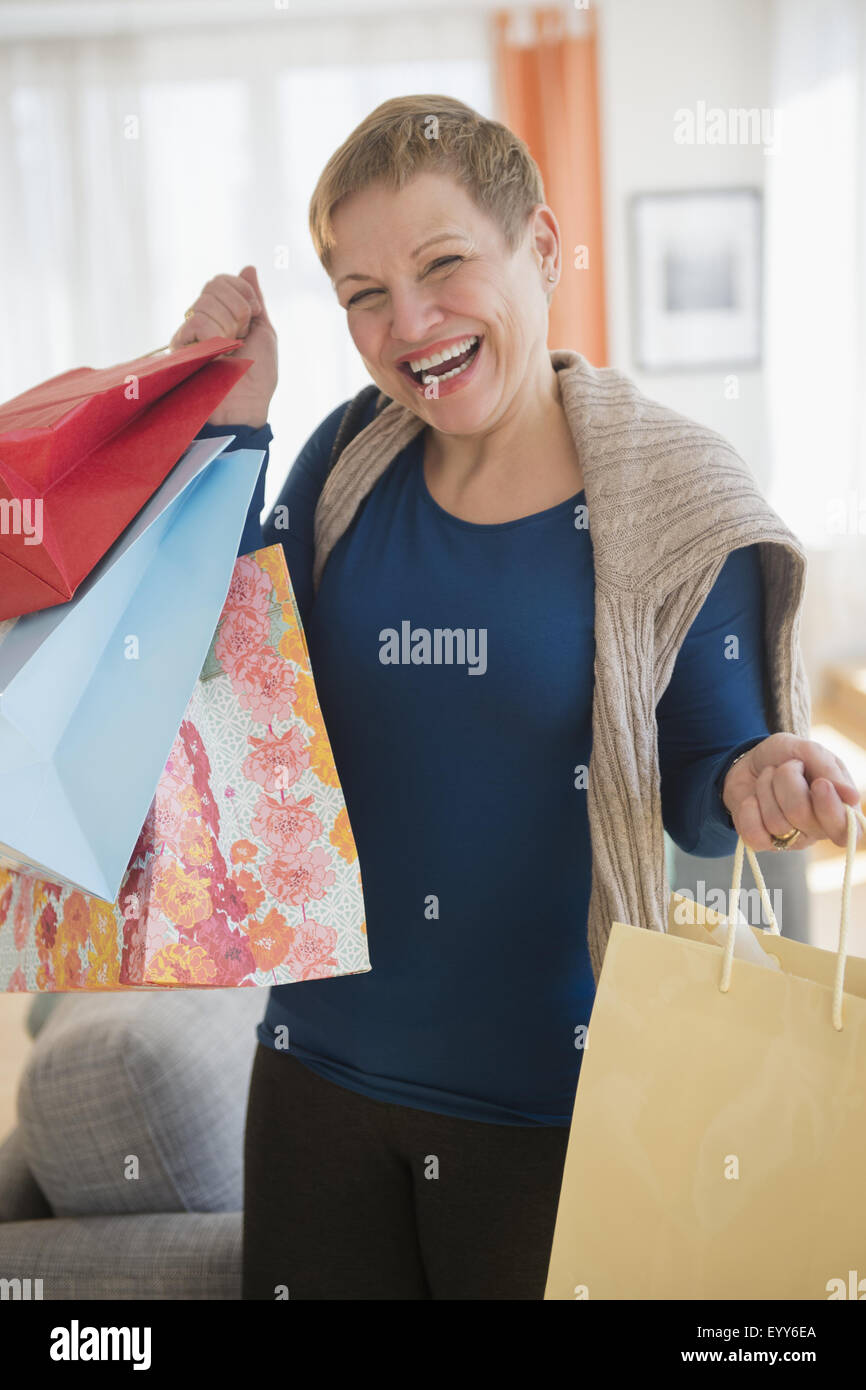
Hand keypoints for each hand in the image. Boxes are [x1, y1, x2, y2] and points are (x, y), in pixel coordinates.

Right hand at [169, 266, 276, 426]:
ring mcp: (190, 332)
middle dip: (238, 308)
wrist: (246, 405)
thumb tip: (248, 268)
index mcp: (223, 315)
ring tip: (230, 349)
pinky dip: (215, 335)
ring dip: (229, 326)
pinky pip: (197, 321)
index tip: (254, 315)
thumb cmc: (258, 377)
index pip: (223, 280)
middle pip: (213, 284)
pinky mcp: (180, 346)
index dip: (242, 291)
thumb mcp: (264, 331)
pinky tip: (217, 354)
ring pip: (205, 301)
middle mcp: (203, 320)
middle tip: (242, 335)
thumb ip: (254, 299)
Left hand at [721, 732, 863, 850]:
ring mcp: (789, 840)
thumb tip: (852, 797)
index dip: (831, 810)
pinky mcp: (761, 843)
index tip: (819, 783)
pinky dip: (748, 808)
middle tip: (787, 767)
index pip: (847, 830)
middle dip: (787, 780)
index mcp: (839, 809)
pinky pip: (753, 834)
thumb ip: (829, 769)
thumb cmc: (785, 757)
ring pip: (775, 822)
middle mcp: (817, 831)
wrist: (749, 759)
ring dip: (765, 788)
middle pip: (800, 814)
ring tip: (769, 778)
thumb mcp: (808, 750)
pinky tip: (753, 799)